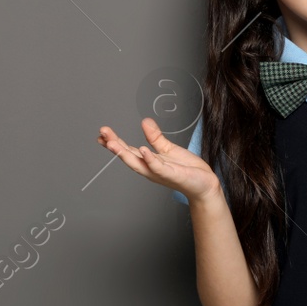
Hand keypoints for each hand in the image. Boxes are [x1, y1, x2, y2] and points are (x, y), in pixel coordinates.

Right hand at [98, 118, 221, 202]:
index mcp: (147, 161)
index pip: (127, 150)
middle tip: (102, 134)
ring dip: (124, 154)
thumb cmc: (186, 169)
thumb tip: (144, 121)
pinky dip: (150, 159)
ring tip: (112, 143)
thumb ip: (155, 137)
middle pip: (128, 156)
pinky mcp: (172, 174)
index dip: (114, 141)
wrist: (204, 184)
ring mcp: (159, 173)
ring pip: (138, 163)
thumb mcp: (167, 149)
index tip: (102, 132)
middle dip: (114, 145)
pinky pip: (158, 167)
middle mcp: (149, 168)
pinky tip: (142, 150)